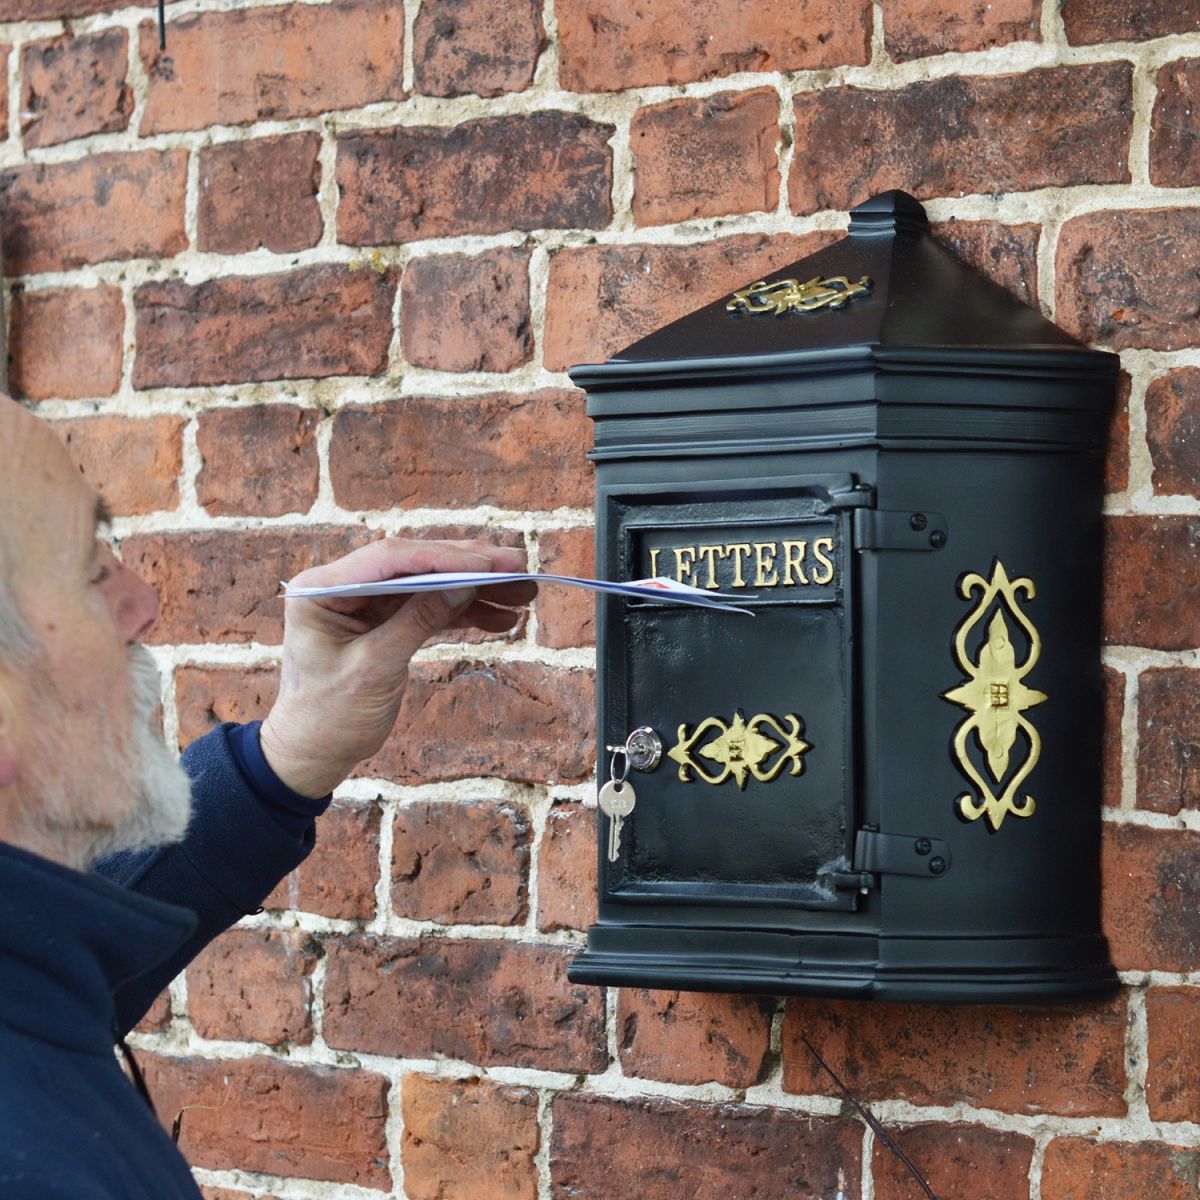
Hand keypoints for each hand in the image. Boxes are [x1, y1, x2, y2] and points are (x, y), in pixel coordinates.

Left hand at [260, 537, 536, 797]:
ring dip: (476, 588)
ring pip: (429, 583)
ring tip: (522, 593)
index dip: (443, 558)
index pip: (390, 559)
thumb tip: (465, 585)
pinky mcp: (384, 619)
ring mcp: (365, 601)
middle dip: (469, 566)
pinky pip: (429, 607)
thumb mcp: (375, 669)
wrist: (312, 751)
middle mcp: (343, 585)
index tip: (490, 563)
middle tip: (518, 566)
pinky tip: (500, 618)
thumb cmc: (329, 715)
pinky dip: (464, 612)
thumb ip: (417, 621)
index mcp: (322, 589)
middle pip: (414, 564)